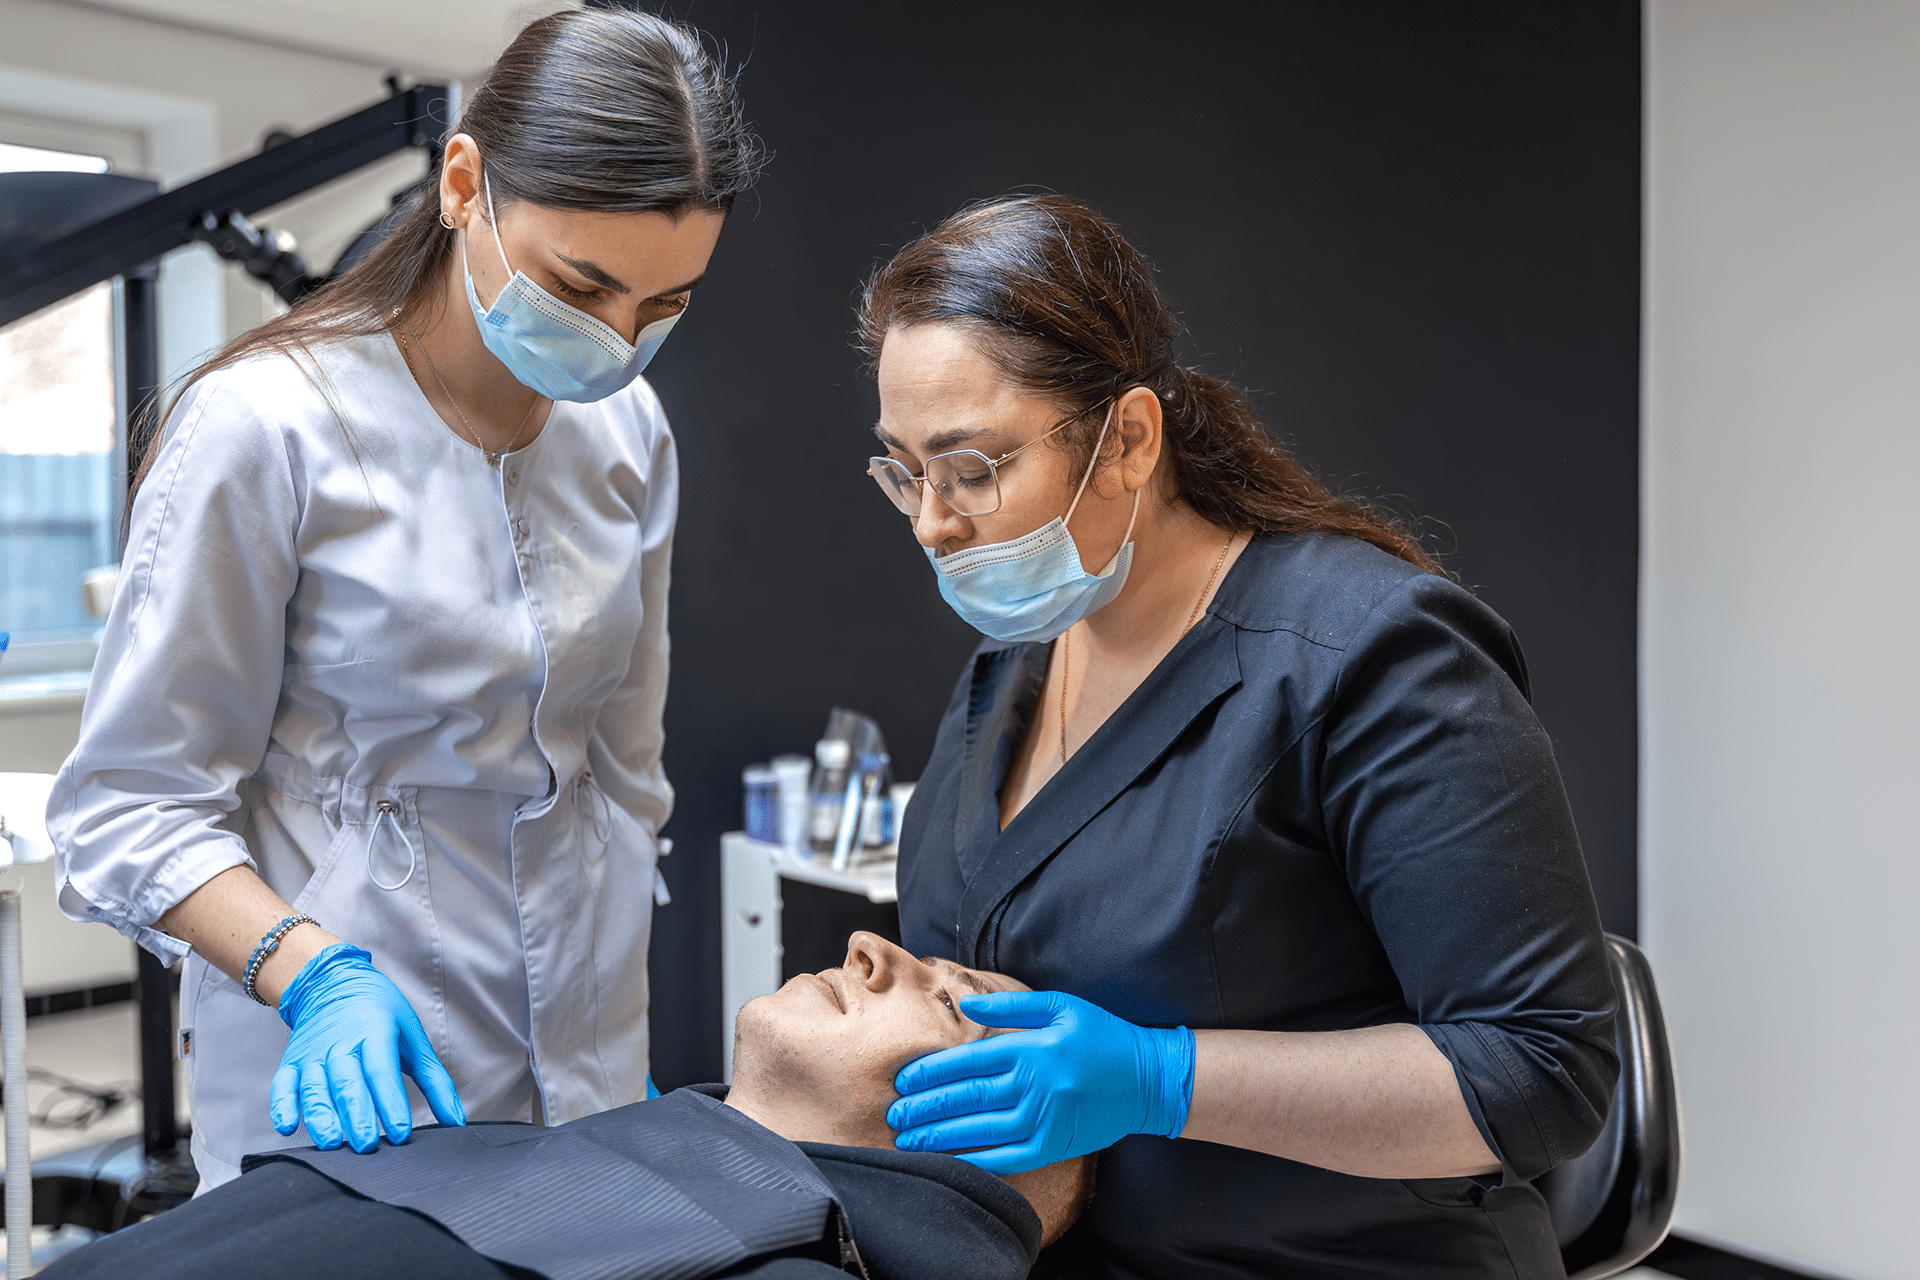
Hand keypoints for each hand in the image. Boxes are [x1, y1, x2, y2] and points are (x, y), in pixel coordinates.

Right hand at [270, 943, 465, 1151]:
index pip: (382, 1070)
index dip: (390, 1102)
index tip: (400, 1133)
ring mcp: (313, 1053)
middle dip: (356, 1115)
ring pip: (314, 1087)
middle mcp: (341, 1043)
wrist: (335, 983)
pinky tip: (287, 1126)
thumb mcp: (414, 1039)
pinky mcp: (292, 1062)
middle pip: (347, 1082)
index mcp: (375, 1031)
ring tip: (330, 1143)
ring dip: (320, 1116)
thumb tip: (456, 1122)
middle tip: (366, 1146)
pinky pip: (283, 1084)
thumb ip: (435, 1082)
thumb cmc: (382, 1014)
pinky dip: (282, 1105)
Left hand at [886, 989, 1193, 1174]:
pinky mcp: (1053, 1146)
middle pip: (965, 1099)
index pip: (966, 1063)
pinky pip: (1005, 1158)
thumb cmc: (1101, 1035)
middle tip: (893, 1115)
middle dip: (924, 1108)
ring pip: (978, 1131)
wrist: (1147, 1079)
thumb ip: (1012, 1004)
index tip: (903, 1081)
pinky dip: (974, 1161)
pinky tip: (950, 1161)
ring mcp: (1043, 1120)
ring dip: (938, 1137)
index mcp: (1030, 1048)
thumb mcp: (1061, 1005)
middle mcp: (1033, 1086)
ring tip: (908, 1140)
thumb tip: (967, 1002)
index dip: (930, 1073)